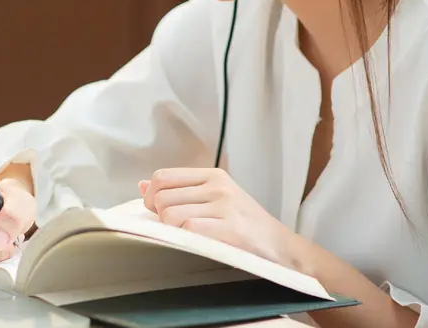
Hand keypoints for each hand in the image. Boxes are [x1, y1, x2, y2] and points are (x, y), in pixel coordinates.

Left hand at [140, 167, 301, 270]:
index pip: (162, 177)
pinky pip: (188, 230)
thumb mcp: (215, 200)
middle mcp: (218, 186)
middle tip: (177, 230)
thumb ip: (180, 191)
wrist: (285, 250)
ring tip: (192, 238)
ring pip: (171, 214)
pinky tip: (202, 245)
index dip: (152, 196)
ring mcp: (225, 206)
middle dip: (161, 217)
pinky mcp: (231, 229)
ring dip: (174, 231)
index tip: (158, 212)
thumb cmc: (247, 227)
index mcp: (213, 175)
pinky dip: (187, 240)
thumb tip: (143, 185)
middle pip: (162, 197)